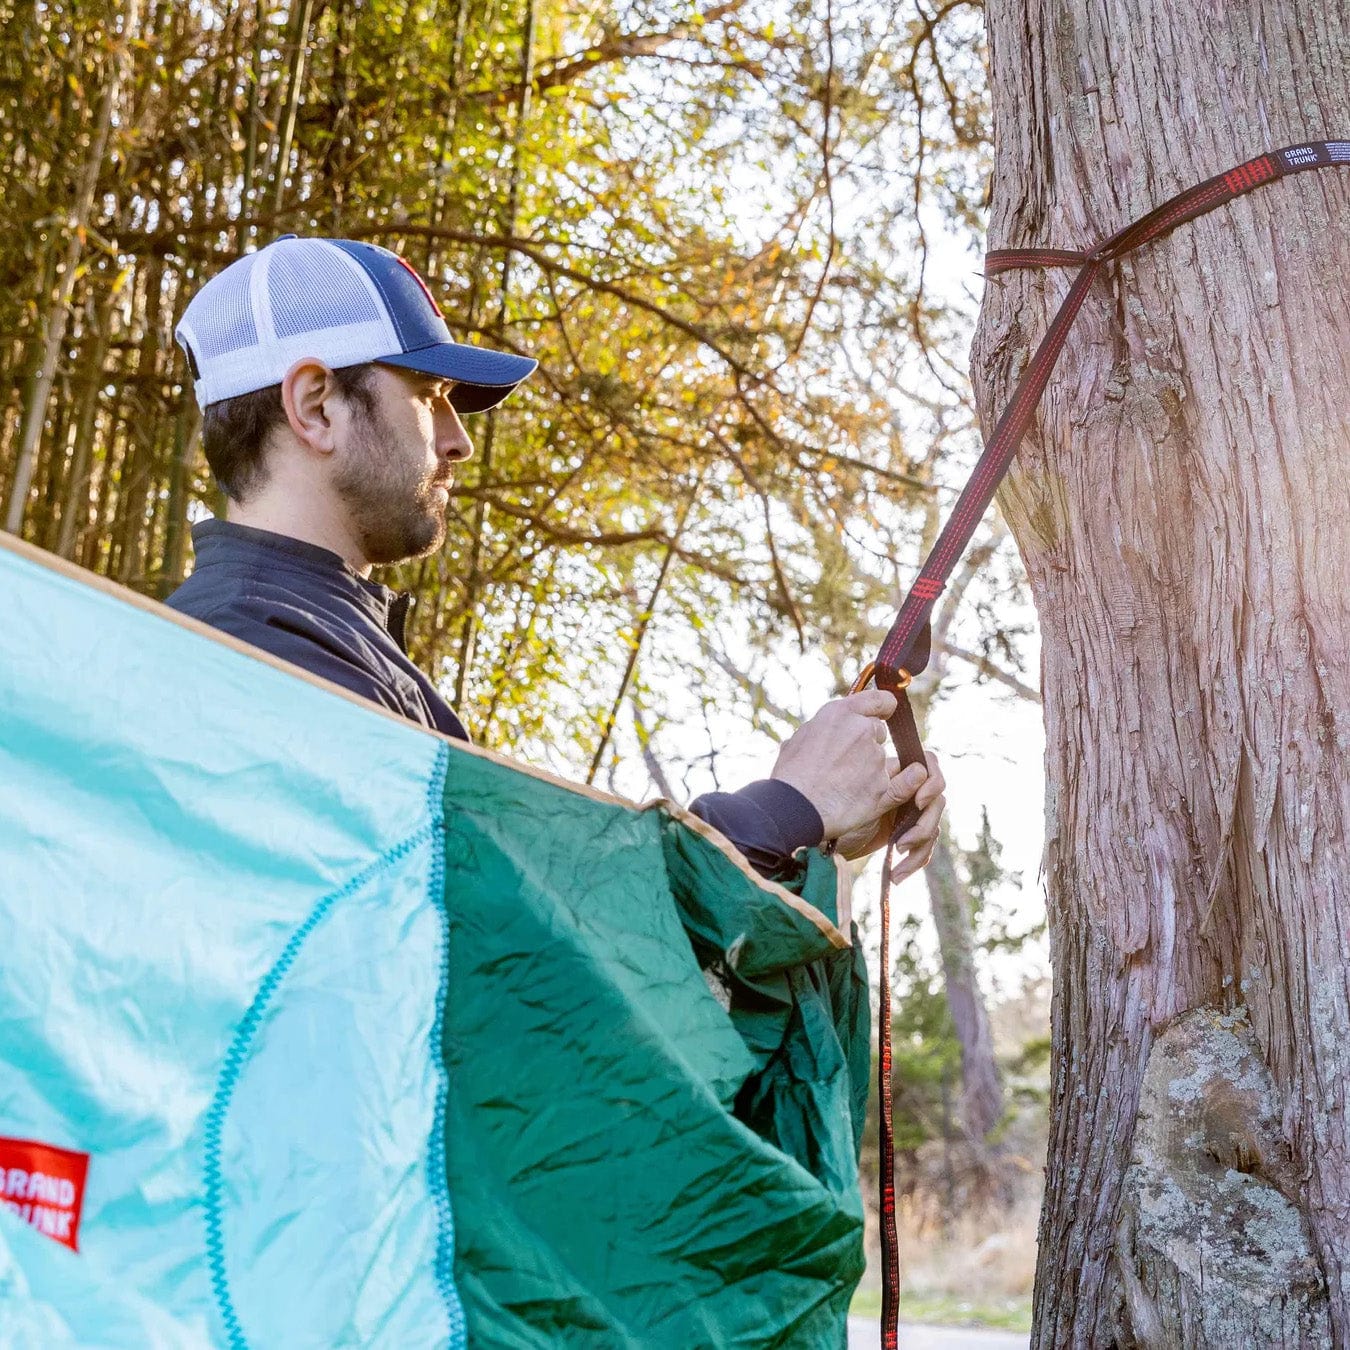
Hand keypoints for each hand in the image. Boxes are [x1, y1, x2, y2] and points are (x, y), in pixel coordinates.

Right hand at [770, 689, 910, 838]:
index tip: (883, 712)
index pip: (879, 699)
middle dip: (866, 743)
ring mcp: (876, 760)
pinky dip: (909, 782)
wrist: (794, 809)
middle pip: (878, 732)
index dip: (882, 706)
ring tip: (844, 785)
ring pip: (882, 760)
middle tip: (845, 761)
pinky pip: (904, 783)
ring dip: (870, 769)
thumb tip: (830, 728)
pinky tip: (910, 779)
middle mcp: (863, 731)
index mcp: (841, 714)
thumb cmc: (790, 775)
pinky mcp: (883, 788)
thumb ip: (824, 728)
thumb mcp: (799, 737)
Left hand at [833, 751, 946, 874]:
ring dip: (919, 848)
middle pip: (936, 801)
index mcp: (896, 773)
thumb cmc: (833, 816)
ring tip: (896, 869)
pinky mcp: (906, 834)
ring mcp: (907, 812)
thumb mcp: (865, 804)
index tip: (918, 802)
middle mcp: (905, 790)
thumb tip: (921, 771)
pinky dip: (914, 862)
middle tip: (902, 844)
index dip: (932, 782)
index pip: (929, 765)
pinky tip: (897, 876)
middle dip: (924, 825)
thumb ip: (894, 790)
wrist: (821, 843)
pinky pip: (923, 846)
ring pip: (932, 826)